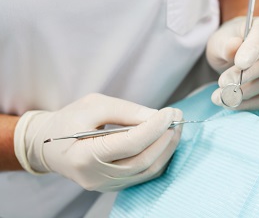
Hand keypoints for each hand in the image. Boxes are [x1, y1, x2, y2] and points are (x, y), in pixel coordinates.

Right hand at [13, 94, 182, 191]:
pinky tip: (165, 139)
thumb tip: (157, 116)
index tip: (171, 112)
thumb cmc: (69, 120)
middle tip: (178, 117)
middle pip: (142, 161)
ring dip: (166, 148)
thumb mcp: (93, 105)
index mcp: (84, 156)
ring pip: (147, 170)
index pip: (129, 145)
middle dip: (165, 138)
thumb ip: (125, 111)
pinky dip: (159, 157)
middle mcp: (96, 177)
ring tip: (175, 126)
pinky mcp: (114, 185)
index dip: (154, 128)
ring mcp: (105, 185)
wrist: (48, 144)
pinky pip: (144, 174)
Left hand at [206, 16, 258, 109]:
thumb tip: (234, 46)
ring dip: (243, 93)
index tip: (239, 64)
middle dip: (246, 76)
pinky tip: (231, 103)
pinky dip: (249, 104)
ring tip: (220, 96)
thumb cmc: (227, 44)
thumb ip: (225, 44)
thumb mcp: (219, 40)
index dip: (253, 51)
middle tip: (223, 83)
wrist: (233, 55)